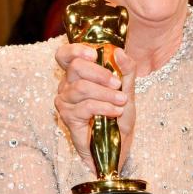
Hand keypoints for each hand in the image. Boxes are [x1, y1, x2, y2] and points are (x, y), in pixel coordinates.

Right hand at [54, 44, 136, 171]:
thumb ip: (126, 69)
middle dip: (100, 73)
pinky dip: (104, 107)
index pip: (65, 55)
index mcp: (77, 74)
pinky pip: (85, 106)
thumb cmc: (118, 115)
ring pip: (81, 87)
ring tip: (121, 101)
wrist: (118, 143)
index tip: (95, 54)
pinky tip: (116, 112)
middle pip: (75, 67)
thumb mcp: (128, 89)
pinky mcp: (68, 118)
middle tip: (117, 83)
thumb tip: (119, 51)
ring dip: (106, 94)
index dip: (76, 50)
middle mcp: (67, 86)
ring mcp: (65, 102)